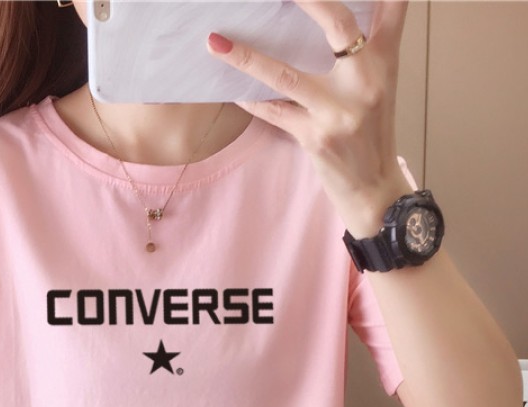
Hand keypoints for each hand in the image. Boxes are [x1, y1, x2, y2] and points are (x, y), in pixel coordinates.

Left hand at [207, 0, 412, 236]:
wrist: (374, 188)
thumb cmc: (371, 129)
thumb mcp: (383, 80)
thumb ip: (375, 39)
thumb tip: (351, 7)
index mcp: (384, 59)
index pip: (391, 4)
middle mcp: (366, 80)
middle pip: (336, 23)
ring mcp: (339, 111)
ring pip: (286, 75)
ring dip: (246, 58)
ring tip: (215, 41)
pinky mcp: (315, 138)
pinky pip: (273, 112)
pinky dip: (249, 99)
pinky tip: (228, 86)